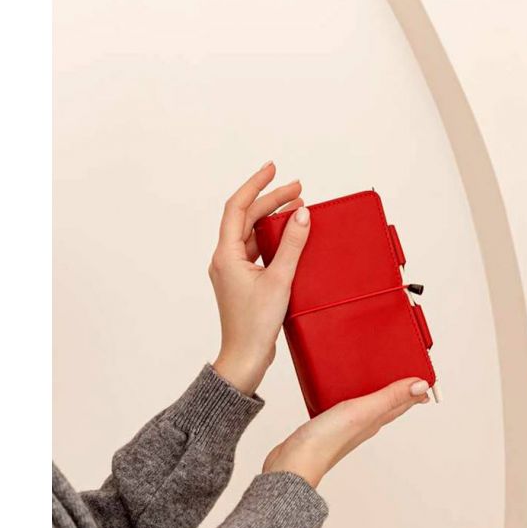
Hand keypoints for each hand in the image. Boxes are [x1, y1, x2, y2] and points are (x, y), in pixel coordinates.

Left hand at [210, 162, 310, 394]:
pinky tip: (291, 239)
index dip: (256, 185)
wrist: (245, 358)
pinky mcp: (243, 283)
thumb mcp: (279, 281)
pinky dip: (273, 241)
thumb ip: (292, 245)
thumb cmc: (255, 325)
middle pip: (246, 218)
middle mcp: (225, 259)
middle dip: (271, 201)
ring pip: (252, 235)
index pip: (238, 207)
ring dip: (273, 220)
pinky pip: (257, 252)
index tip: (273, 169)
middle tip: (298, 189)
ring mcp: (233, 271)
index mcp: (226, 255)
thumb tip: (301, 214)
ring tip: (298, 209)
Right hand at [263, 378, 430, 487]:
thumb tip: (421, 386)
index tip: (426, 378)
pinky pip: (345, 409)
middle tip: (406, 375)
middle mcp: (364, 424)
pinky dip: (350, 398)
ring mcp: (345, 426)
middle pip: (387, 405)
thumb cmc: (326, 441)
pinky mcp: (327, 426)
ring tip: (379, 379)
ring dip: (375, 393)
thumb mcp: (362, 411)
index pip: (402, 403)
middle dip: (398, 390)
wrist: (293, 463)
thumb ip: (389, 397)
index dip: (415, 389)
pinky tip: (342, 392)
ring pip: (366, 407)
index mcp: (375, 420)